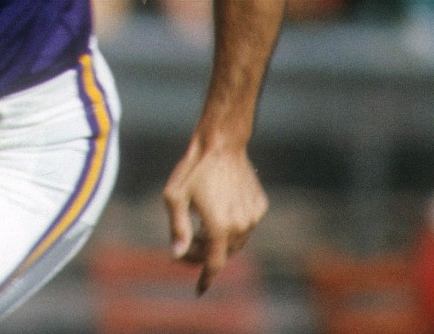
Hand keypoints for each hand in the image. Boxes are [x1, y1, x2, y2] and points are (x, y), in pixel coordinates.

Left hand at [162, 138, 267, 294]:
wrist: (221, 144)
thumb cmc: (192, 169)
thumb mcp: (174, 197)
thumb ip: (177, 229)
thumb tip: (176, 255)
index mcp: (219, 226)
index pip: (213, 263)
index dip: (205, 278)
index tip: (198, 290)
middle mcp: (240, 225)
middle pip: (222, 252)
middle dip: (203, 254)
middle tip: (185, 246)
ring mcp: (253, 215)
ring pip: (235, 241)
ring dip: (217, 242)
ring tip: (199, 229)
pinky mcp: (259, 205)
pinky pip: (245, 224)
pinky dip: (231, 226)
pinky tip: (217, 212)